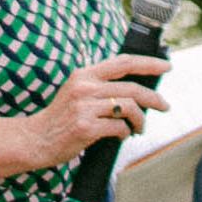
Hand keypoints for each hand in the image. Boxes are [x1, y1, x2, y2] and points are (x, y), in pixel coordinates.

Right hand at [0, 52, 168, 178]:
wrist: (35, 139)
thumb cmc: (62, 118)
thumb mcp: (78, 92)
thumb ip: (102, 86)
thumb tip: (139, 90)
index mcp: (84, 75)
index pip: (123, 62)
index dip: (149, 63)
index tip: (167, 66)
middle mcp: (84, 87)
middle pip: (133, 88)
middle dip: (155, 98)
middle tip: (165, 106)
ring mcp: (84, 107)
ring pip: (130, 108)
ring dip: (141, 120)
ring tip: (138, 128)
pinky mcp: (86, 127)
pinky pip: (120, 128)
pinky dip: (126, 133)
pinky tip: (121, 136)